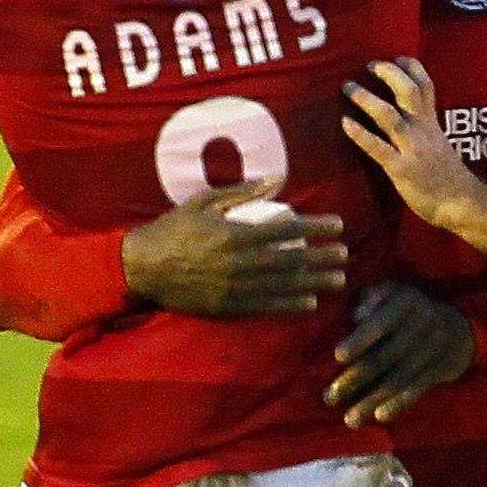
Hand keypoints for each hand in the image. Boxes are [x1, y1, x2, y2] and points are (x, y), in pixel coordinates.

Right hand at [121, 179, 345, 315]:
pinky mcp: (227, 308)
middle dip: (322, 257)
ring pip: (284, 286)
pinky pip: (265, 307)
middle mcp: (240, 263)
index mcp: (236, 234)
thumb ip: (241, 192)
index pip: (287, 230)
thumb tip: (275, 179)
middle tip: (345, 254)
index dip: (316, 228)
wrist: (141, 268)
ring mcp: (234, 288)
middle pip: (292, 260)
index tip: (337, 225)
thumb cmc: (172, 229)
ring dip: (314, 283)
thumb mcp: (203, 202)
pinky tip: (309, 303)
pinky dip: (289, 305)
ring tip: (338, 280)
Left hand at [324, 282, 473, 426]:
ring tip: (350, 419)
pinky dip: (398, 404)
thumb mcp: (391, 293)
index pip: (381, 322)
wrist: (455, 327)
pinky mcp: (439, 369)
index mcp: (406, 301)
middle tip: (329, 398)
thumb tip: (355, 317)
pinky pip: (416, 389)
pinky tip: (379, 416)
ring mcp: (433, 348)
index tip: (337, 357)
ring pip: (398, 378)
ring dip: (372, 400)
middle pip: (385, 356)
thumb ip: (370, 300)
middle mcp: (423, 323)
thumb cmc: (406, 308)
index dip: (360, 339)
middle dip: (355, 379)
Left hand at [341, 57, 480, 225]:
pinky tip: (345, 123)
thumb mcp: (439, 141)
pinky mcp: (401, 169)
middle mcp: (423, 129)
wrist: (460, 202)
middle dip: (389, 74)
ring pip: (389, 116)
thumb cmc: (446, 174)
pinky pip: (378, 148)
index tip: (397, 56)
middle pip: (409, 91)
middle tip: (371, 65)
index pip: (426, 85)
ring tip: (348, 87)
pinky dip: (360, 134)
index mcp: (432, 122)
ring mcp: (412, 148)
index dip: (412, 67)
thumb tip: (406, 112)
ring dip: (366, 99)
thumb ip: (424, 125)